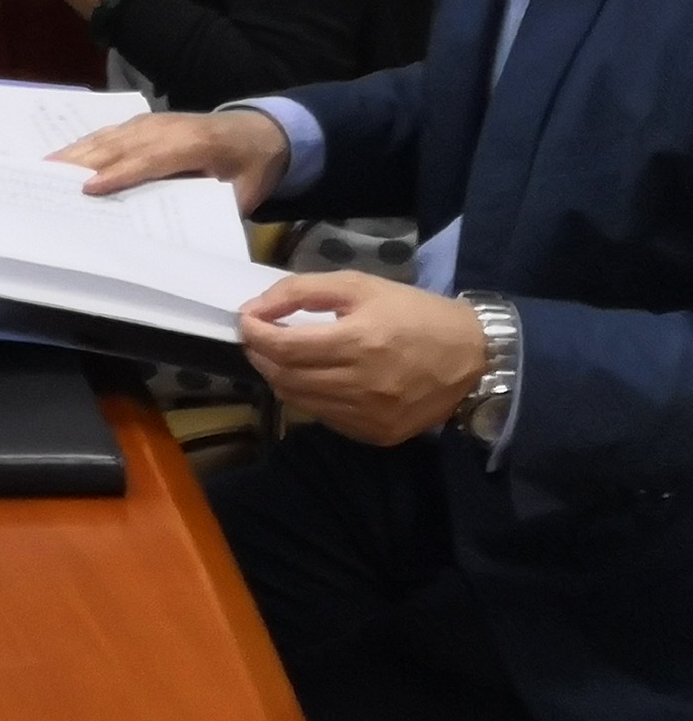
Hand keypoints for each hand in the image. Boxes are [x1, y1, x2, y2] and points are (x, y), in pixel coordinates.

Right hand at [56, 108, 291, 208]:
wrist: (263, 131)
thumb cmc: (251, 167)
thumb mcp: (243, 193)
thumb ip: (212, 209)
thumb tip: (181, 236)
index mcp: (196, 144)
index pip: (150, 159)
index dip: (119, 174)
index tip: (89, 189)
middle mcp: (168, 127)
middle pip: (119, 144)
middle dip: (83, 161)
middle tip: (46, 180)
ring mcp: (153, 122)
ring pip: (109, 137)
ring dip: (76, 152)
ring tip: (43, 168)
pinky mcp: (144, 123)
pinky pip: (109, 133)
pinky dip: (84, 145)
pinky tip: (63, 158)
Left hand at [234, 273, 488, 445]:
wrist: (475, 356)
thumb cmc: (414, 313)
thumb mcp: (360, 286)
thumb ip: (301, 291)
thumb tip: (256, 308)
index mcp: (359, 342)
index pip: (282, 347)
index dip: (254, 332)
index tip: (246, 319)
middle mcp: (362, 385)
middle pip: (284, 376)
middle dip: (260, 353)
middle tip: (258, 336)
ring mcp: (370, 415)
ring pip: (298, 400)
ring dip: (279, 376)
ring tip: (281, 356)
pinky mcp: (378, 434)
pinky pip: (325, 417)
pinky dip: (308, 396)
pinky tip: (315, 377)